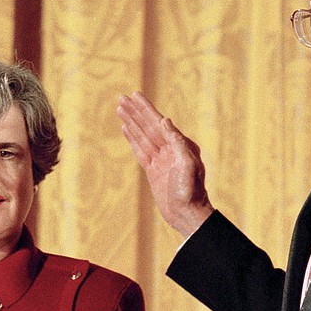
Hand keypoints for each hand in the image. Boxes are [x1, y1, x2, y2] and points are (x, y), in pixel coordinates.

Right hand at [117, 92, 213, 236]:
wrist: (187, 215)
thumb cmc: (191, 192)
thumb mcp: (187, 165)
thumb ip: (177, 142)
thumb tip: (165, 121)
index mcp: (181, 145)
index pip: (159, 122)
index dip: (146, 109)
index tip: (135, 96)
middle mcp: (171, 149)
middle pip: (148, 126)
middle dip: (135, 111)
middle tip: (122, 97)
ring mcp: (161, 159)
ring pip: (142, 135)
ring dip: (131, 122)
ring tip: (120, 108)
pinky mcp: (153, 170)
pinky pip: (140, 149)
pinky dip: (132, 138)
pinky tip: (126, 128)